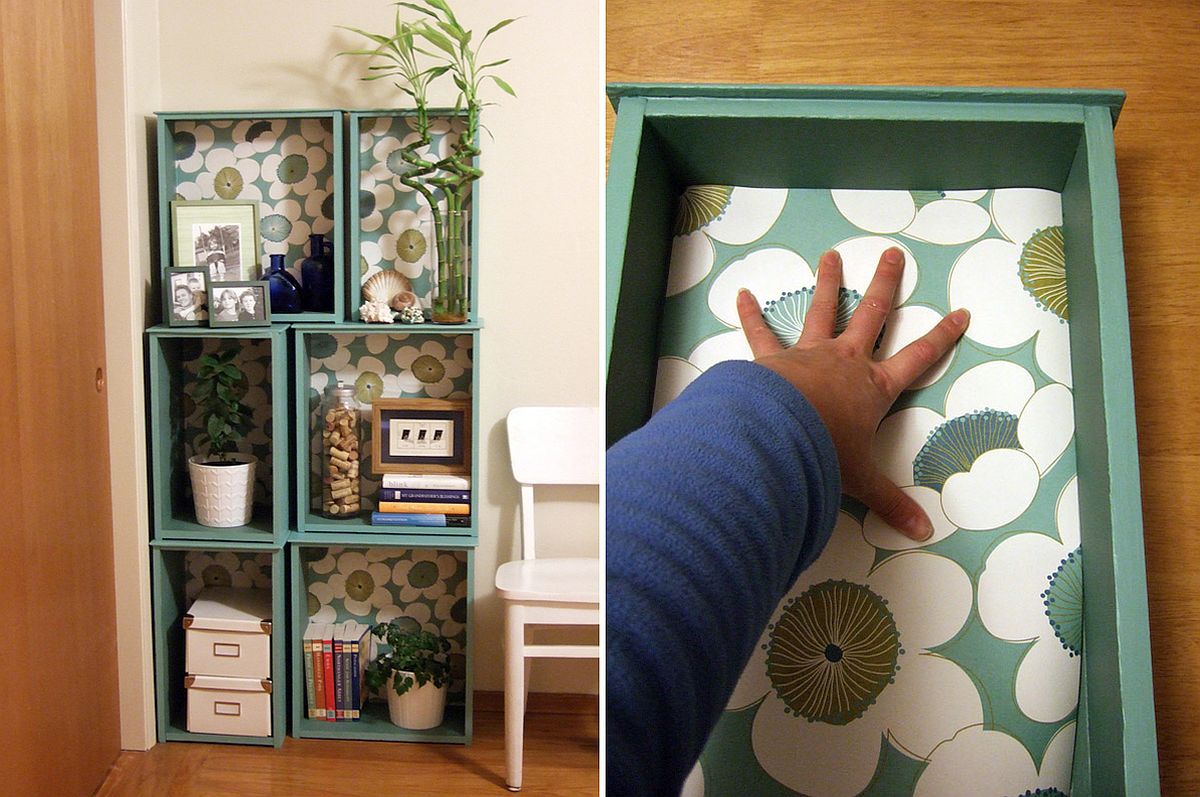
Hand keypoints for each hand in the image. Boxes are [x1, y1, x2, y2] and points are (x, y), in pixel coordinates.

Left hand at [738, 247, 968, 540]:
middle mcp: (845, 362)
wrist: (779, 437)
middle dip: (885, 285)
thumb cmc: (825, 455)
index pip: (918, 359)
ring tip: (830, 256)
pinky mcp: (772, 359)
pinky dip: (750, 315)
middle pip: (872, 315)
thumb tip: (924, 533)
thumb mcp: (863, 481)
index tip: (959, 313)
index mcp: (874, 388)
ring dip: (827, 283)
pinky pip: (760, 333)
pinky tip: (742, 295)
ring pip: (821, 310)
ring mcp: (808, 355)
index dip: (942, 337)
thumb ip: (892, 504)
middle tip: (892, 254)